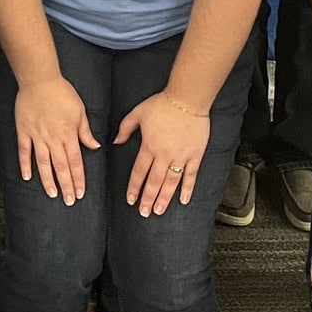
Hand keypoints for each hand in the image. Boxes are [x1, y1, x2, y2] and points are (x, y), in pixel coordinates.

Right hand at [12, 76, 99, 203]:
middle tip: (68, 200)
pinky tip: (27, 177)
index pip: (75, 161)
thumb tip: (95, 147)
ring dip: (48, 180)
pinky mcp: (24, 131)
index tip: (80, 192)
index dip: (78, 178)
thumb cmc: (61, 92)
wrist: (39, 80)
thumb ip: (85, 131)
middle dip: (66, 185)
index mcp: (68, 134)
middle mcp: (53, 138)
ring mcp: (37, 135)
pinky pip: (24, 151)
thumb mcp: (79, 110)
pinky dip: (25, 164)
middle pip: (61, 166)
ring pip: (43, 163)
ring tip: (52, 194)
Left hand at [114, 91, 211, 217]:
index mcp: (149, 146)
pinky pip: (190, 176)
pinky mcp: (195, 155)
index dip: (134, 187)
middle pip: (154, 182)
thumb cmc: (162, 104)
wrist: (187, 99)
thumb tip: (116, 141)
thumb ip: (125, 128)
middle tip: (144, 212)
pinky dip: (187, 189)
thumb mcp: (137, 113)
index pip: (139, 172)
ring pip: (171, 183)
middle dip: (148, 199)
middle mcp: (164, 155)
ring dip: (164, 198)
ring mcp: (181, 157)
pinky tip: (183, 201)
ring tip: (159, 211)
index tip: (131, 199)